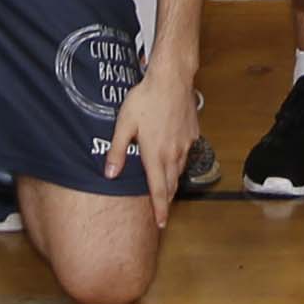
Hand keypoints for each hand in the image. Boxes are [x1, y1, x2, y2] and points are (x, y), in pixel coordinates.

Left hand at [107, 62, 201, 227]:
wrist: (173, 79)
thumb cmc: (146, 99)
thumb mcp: (124, 124)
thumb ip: (118, 151)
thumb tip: (111, 174)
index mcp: (155, 155)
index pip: (158, 190)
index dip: (160, 210)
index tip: (161, 224)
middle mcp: (173, 153)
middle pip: (171, 184)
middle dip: (166, 199)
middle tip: (161, 210)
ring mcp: (185, 144)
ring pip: (179, 170)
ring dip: (172, 181)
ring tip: (166, 187)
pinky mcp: (193, 133)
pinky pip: (185, 154)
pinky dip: (179, 162)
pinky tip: (173, 157)